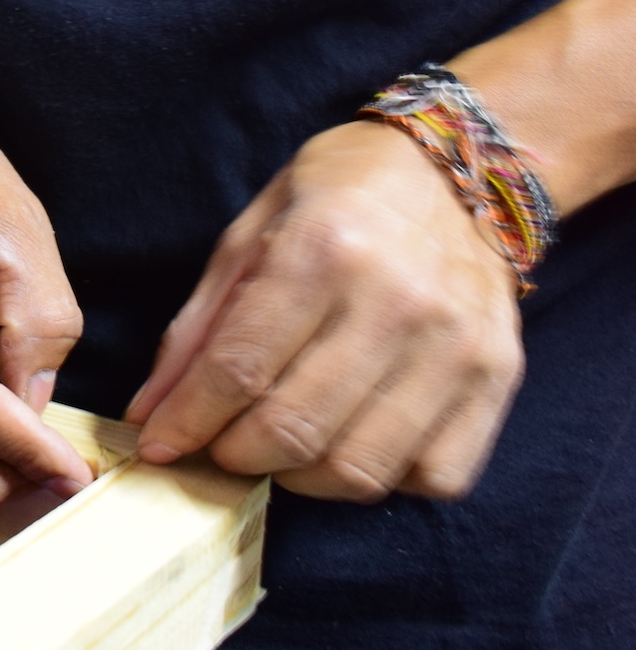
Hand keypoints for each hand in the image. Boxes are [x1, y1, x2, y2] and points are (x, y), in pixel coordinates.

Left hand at [128, 121, 525, 500]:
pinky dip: (380, 479)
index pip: (239, 368)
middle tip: (219, 446)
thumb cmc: (340, 195)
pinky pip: (432, 477)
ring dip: (299, 479)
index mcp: (324, 249)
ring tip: (279, 451)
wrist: (458, 170)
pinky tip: (351, 442)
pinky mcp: (499, 379)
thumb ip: (200, 325)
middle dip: (234, 455)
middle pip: (293, 429)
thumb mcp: (253, 231)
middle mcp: (397, 301)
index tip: (158, 446)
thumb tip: (151, 413)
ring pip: (358, 468)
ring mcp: (456, 346)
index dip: (187, 421)